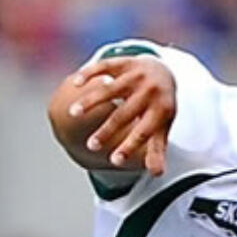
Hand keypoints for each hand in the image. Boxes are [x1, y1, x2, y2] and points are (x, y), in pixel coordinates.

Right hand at [71, 56, 176, 176]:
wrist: (163, 71)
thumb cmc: (158, 107)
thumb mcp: (162, 127)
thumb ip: (157, 149)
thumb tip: (156, 173)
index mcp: (161, 109)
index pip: (143, 132)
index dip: (129, 147)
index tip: (114, 161)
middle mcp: (149, 90)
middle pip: (125, 113)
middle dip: (107, 131)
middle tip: (91, 147)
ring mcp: (136, 74)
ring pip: (110, 89)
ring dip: (91, 101)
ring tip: (73, 113)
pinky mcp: (124, 62)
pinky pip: (105, 66)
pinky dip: (89, 73)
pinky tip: (75, 83)